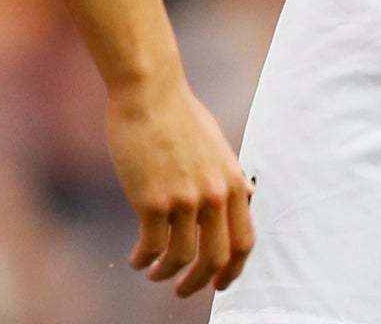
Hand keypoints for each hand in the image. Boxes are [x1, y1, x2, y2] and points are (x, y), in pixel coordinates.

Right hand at [107, 75, 255, 296]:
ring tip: (154, 273)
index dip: (232, 271)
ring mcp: (184, 199)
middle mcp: (214, 196)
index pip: (243, 243)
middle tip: (183, 290)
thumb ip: (224, 177)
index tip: (219, 283)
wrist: (148, 90)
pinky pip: (151, 246)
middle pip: (215, 259)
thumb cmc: (177, 112)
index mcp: (233, 183)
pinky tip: (136, 260)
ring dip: (166, 273)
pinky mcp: (152, 200)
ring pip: (180, 258)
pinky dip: (144, 259)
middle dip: (198, 282)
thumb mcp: (215, 145)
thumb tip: (235, 199)